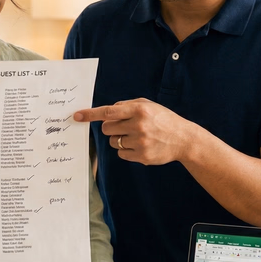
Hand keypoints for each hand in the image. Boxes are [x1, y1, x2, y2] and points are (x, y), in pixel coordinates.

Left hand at [74, 98, 190, 164]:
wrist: (183, 139)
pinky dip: (127, 150)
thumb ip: (126, 106)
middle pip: (107, 128)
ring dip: (120, 139)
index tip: (76, 116)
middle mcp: (139, 125)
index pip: (108, 112)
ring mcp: (140, 142)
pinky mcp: (142, 156)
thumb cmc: (163, 119)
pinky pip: (121, 153)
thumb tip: (107, 112)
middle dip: (111, 128)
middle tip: (123, 127)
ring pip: (113, 142)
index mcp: (139, 110)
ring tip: (137, 136)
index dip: (90, 114)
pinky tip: (140, 146)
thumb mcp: (148, 105)